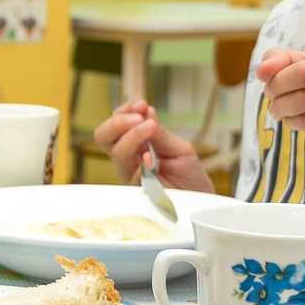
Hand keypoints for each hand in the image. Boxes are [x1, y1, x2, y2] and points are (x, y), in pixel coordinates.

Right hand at [91, 101, 207, 191]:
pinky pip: (133, 177)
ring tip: (149, 127)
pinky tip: (154, 160)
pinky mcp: (139, 193)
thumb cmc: (190, 176)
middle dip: (118, 122)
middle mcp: (129, 160)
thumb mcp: (179, 148)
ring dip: (132, 136)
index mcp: (136, 145)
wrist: (201, 200)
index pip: (117, 123)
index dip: (125, 111)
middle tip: (139, 117)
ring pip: (117, 152)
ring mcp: (131, 177)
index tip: (142, 104)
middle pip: (104, 136)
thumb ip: (160, 134)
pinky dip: (143, 165)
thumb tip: (146, 112)